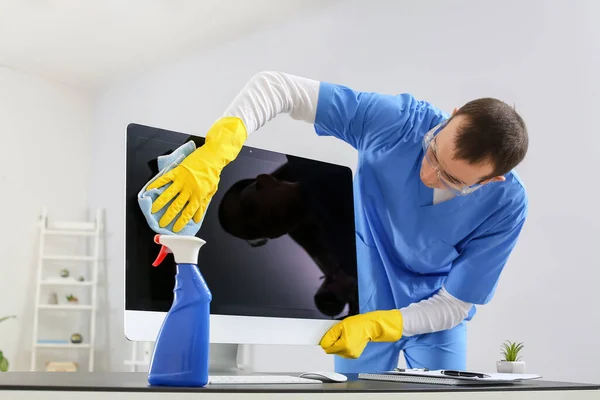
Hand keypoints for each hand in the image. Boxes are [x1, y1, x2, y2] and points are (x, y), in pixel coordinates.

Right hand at [148, 117, 246, 231]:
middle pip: (176, 206)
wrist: (211, 157)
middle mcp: (189, 190)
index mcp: (198, 196)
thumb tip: (197, 218)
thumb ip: (203, 205)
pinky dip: (156, 184)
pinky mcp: (176, 172)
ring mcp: (182, 181)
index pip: (188, 213)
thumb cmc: (212, 174)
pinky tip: (150, 190)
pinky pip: (164, 179)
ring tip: (153, 210)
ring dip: (159, 204)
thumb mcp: (210, 191)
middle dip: (168, 216)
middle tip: (161, 223)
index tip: (175, 229)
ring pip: (168, 195)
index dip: (181, 222)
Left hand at [319, 309, 402, 358]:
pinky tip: (349, 340)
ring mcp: (351, 355)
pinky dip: (343, 346)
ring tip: (346, 336)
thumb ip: (330, 336)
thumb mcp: (340, 326)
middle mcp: (348, 353)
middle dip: (333, 342)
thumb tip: (323, 343)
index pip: (327, 348)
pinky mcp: (354, 355)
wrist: (369, 326)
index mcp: (344, 346)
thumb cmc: (357, 324)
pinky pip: (343, 352)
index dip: (327, 340)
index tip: (330, 335)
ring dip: (338, 345)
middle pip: (332, 350)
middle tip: (340, 333)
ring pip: (337, 352)